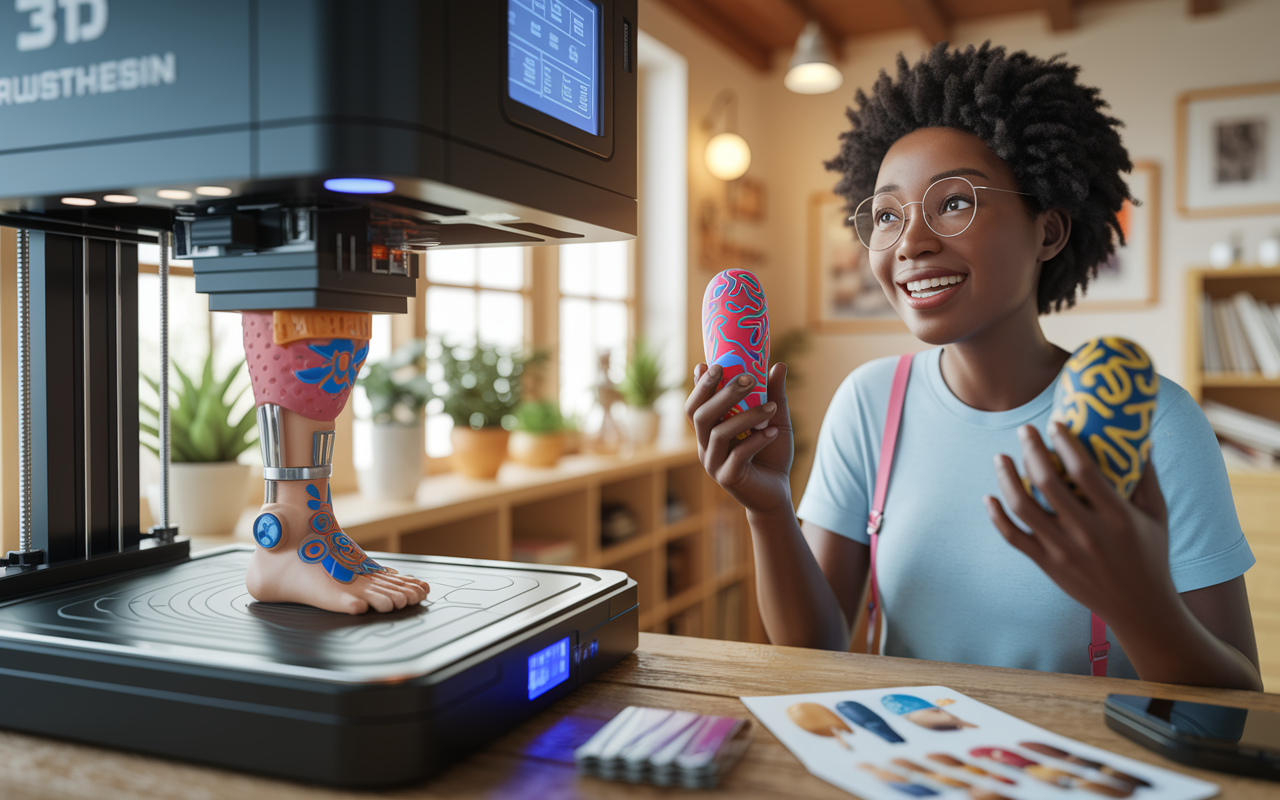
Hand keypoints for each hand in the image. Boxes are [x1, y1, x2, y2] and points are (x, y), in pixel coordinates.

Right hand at [685, 362, 793, 514]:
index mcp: (710, 431)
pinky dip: (756, 441)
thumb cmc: (771, 454)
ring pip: (718, 433)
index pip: (695, 405)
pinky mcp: (728, 478)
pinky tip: (773, 432)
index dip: (700, 385)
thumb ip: (773, 394)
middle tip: (747, 378)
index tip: (711, 364)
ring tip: (771, 407)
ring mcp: (714, 464)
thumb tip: (778, 364)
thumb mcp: (774, 420)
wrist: (778, 492)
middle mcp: (705, 446)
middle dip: (722, 393)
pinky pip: (737, 456)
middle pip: (700, 415)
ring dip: (746, 416)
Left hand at [985, 422, 1175, 627]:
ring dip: (1006, 478)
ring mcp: (1064, 551)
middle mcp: (1088, 533)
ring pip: (1023, 507)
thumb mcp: (1157, 515)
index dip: (1065, 443)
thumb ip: (1147, 478)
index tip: (1054, 423)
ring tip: (1000, 457)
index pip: (1085, 471)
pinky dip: (996, 516)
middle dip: (1031, 450)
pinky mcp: (1048, 565)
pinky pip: (1013, 537)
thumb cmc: (1151, 555)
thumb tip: (1139, 438)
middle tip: (1025, 430)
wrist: (1140, 608)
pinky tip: (989, 496)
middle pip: (1048, 483)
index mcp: (1118, 517)